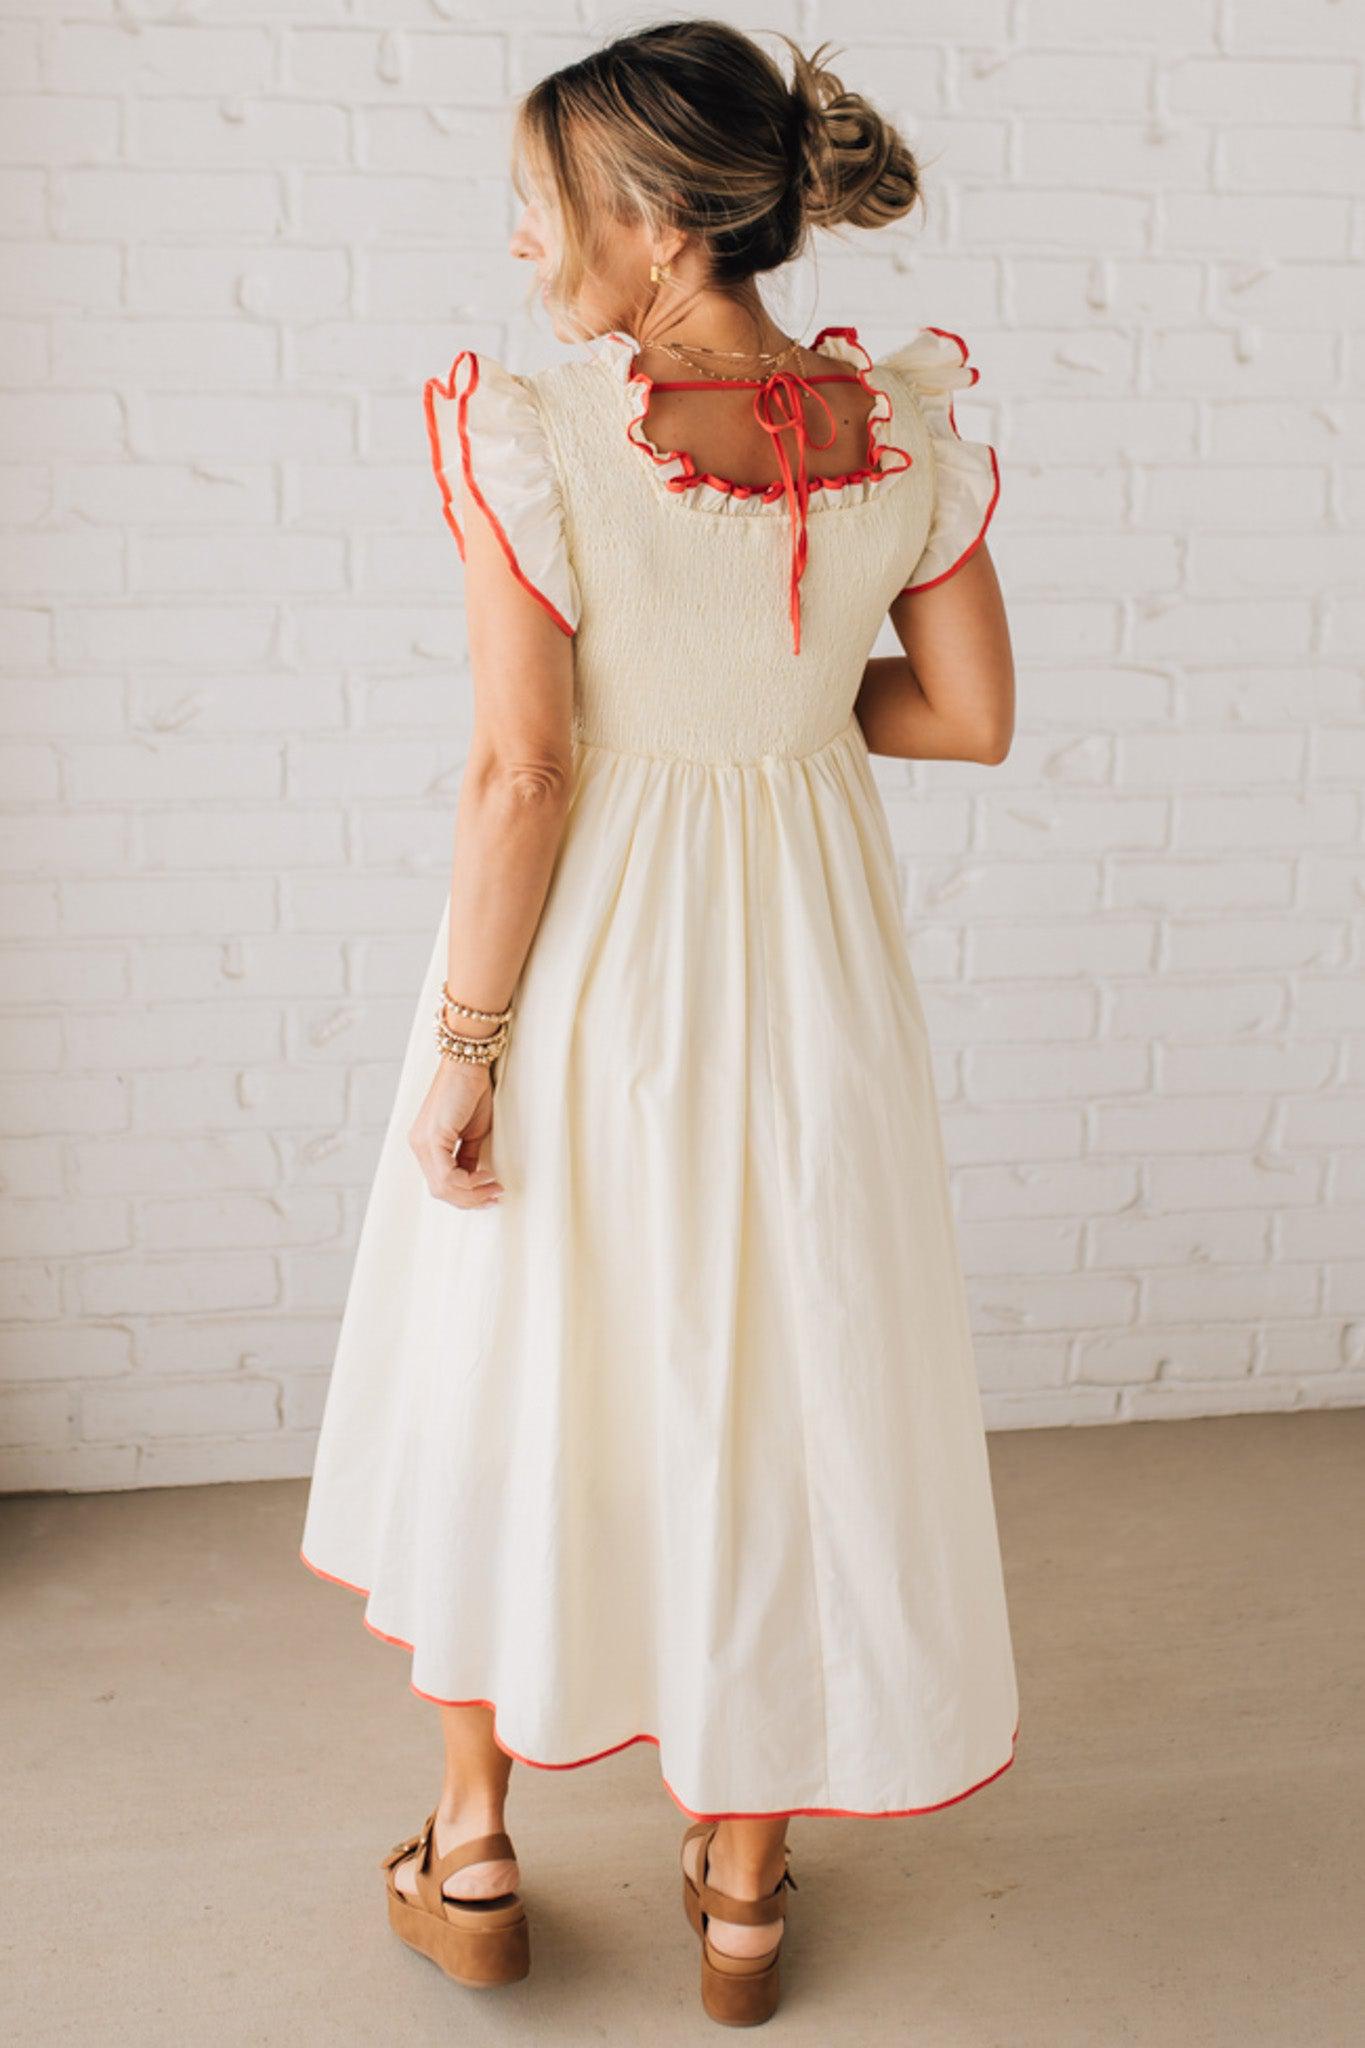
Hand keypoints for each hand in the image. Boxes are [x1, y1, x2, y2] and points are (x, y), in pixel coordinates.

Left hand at [408, 1055, 504, 1208]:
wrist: (467, 1064)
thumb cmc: (471, 1092)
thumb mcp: (472, 1133)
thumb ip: (468, 1158)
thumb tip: (475, 1180)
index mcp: (425, 1146)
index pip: (441, 1184)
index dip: (467, 1196)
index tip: (492, 1193)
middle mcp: (418, 1146)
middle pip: (440, 1191)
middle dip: (471, 1200)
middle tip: (495, 1196)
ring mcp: (422, 1143)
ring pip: (443, 1187)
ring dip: (472, 1193)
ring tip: (494, 1187)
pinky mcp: (432, 1138)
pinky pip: (447, 1175)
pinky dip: (469, 1182)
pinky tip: (486, 1175)